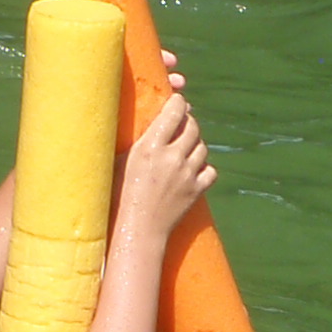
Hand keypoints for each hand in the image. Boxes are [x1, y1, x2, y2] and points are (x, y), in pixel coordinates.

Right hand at [115, 77, 213, 242]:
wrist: (138, 230)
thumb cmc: (120, 194)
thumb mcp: (122, 161)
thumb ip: (138, 140)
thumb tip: (151, 120)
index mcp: (150, 147)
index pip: (173, 112)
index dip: (179, 103)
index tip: (179, 100)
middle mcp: (172, 157)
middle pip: (192, 127)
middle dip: (188, 122)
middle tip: (182, 124)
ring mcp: (187, 174)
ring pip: (203, 147)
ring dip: (195, 144)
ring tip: (185, 147)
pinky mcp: (197, 190)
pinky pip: (210, 170)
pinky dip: (204, 167)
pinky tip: (194, 169)